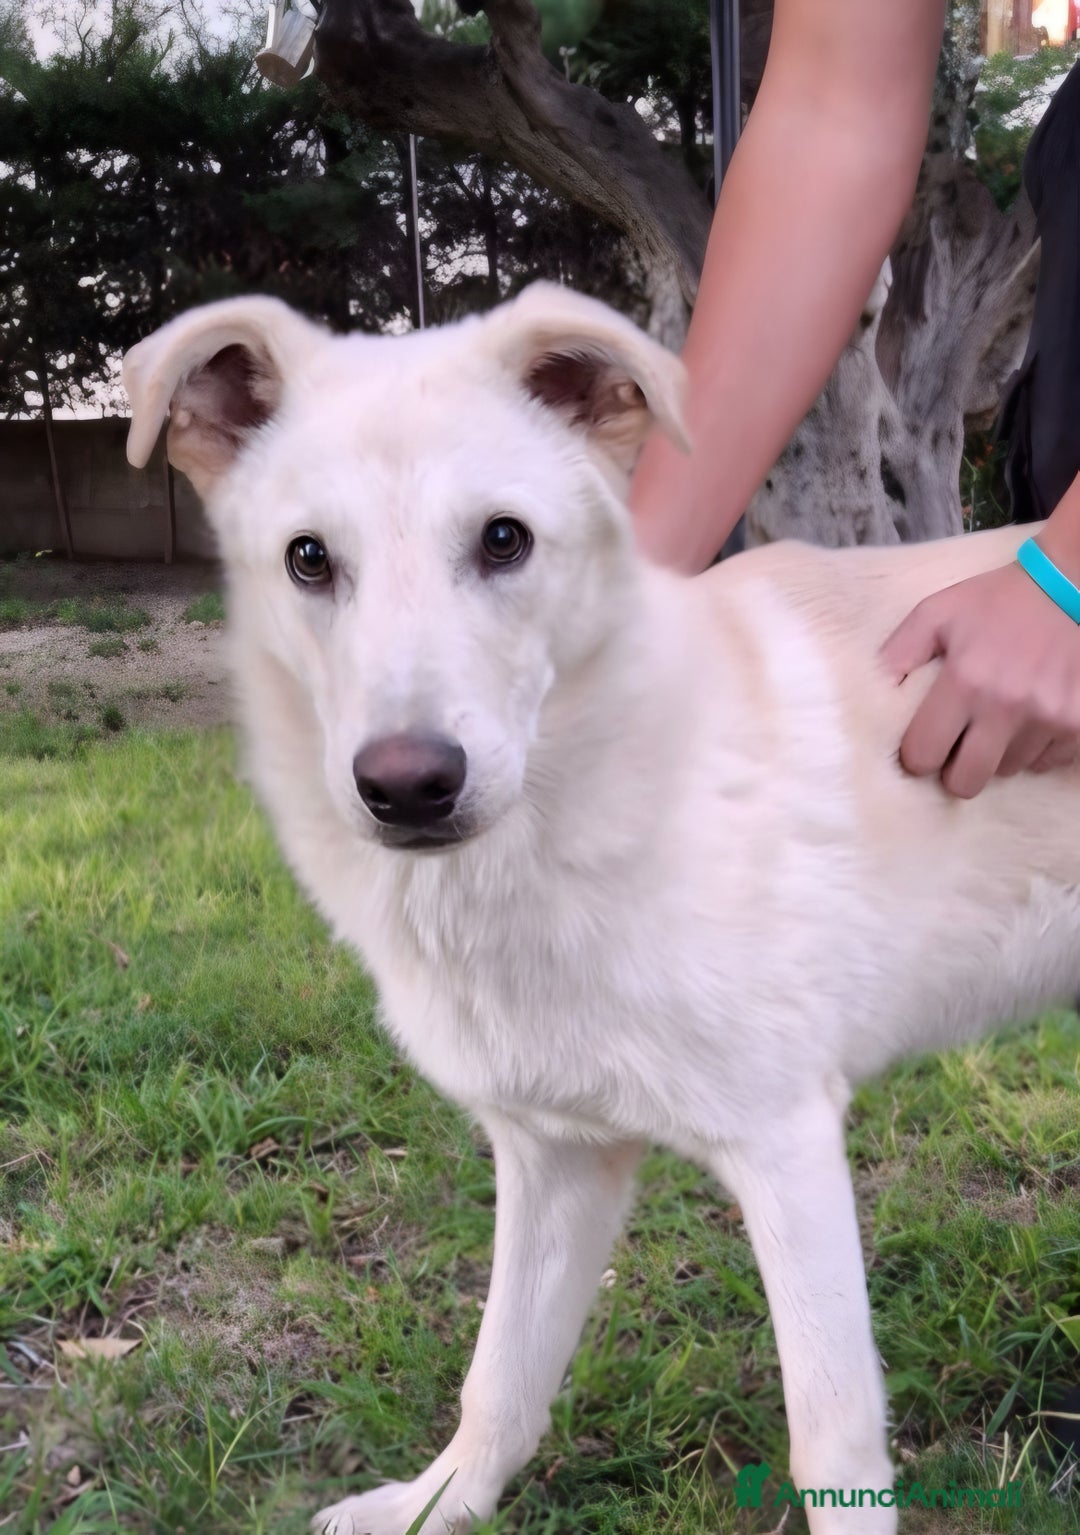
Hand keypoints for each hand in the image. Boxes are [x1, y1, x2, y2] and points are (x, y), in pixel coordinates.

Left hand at [881, 559, 1079, 797]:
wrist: (1072, 584)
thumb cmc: (997, 600)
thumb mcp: (937, 613)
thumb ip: (898, 652)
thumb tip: (874, 694)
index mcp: (965, 680)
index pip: (924, 756)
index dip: (918, 755)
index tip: (924, 743)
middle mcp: (1008, 706)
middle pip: (965, 782)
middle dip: (955, 770)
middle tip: (958, 747)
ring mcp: (1049, 719)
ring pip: (1007, 771)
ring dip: (997, 753)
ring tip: (999, 717)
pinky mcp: (1079, 724)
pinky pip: (1045, 763)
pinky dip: (1034, 748)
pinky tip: (1030, 717)